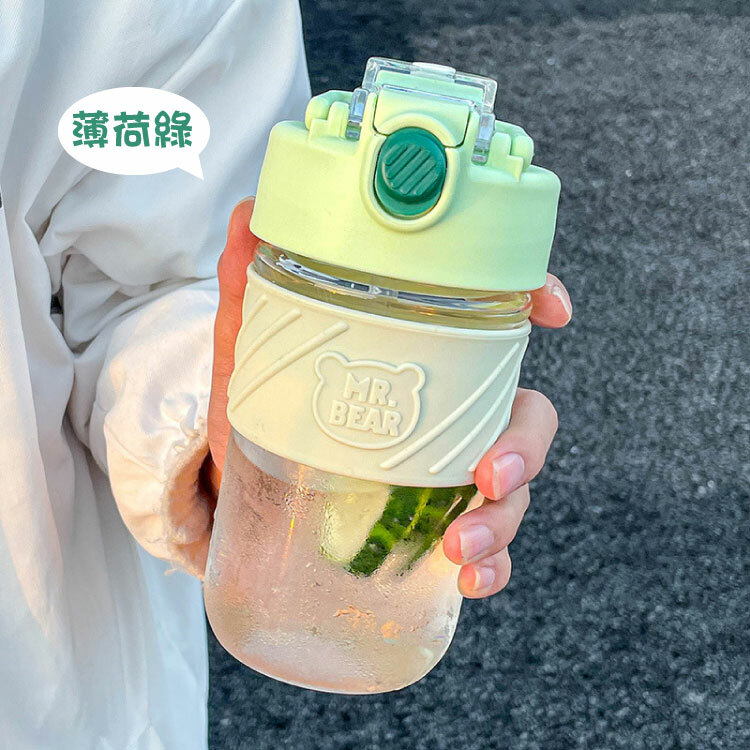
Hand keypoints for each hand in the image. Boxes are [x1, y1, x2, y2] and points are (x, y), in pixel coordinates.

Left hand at [208, 198, 572, 599]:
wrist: (228, 489)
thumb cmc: (254, 406)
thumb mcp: (251, 345)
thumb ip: (249, 285)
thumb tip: (250, 215)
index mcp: (419, 357)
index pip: (495, 322)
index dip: (534, 301)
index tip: (554, 310)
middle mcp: (445, 414)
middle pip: (523, 418)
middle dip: (525, 446)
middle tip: (488, 473)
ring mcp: (442, 475)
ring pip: (511, 491)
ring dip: (506, 520)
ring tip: (461, 547)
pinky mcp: (428, 530)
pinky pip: (485, 551)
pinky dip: (491, 567)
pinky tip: (469, 579)